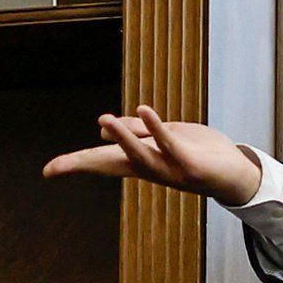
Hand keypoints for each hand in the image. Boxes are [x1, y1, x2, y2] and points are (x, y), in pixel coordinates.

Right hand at [41, 104, 263, 205]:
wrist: (235, 173)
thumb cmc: (198, 154)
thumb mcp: (164, 138)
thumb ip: (138, 132)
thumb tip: (103, 129)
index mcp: (140, 162)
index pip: (102, 162)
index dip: (76, 164)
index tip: (48, 171)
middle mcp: (149, 170)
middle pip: (111, 165)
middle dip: (83, 164)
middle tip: (55, 167)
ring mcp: (169, 169)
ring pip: (140, 155)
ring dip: (122, 137)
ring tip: (102, 120)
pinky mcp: (189, 163)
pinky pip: (170, 143)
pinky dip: (156, 128)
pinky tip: (144, 110)